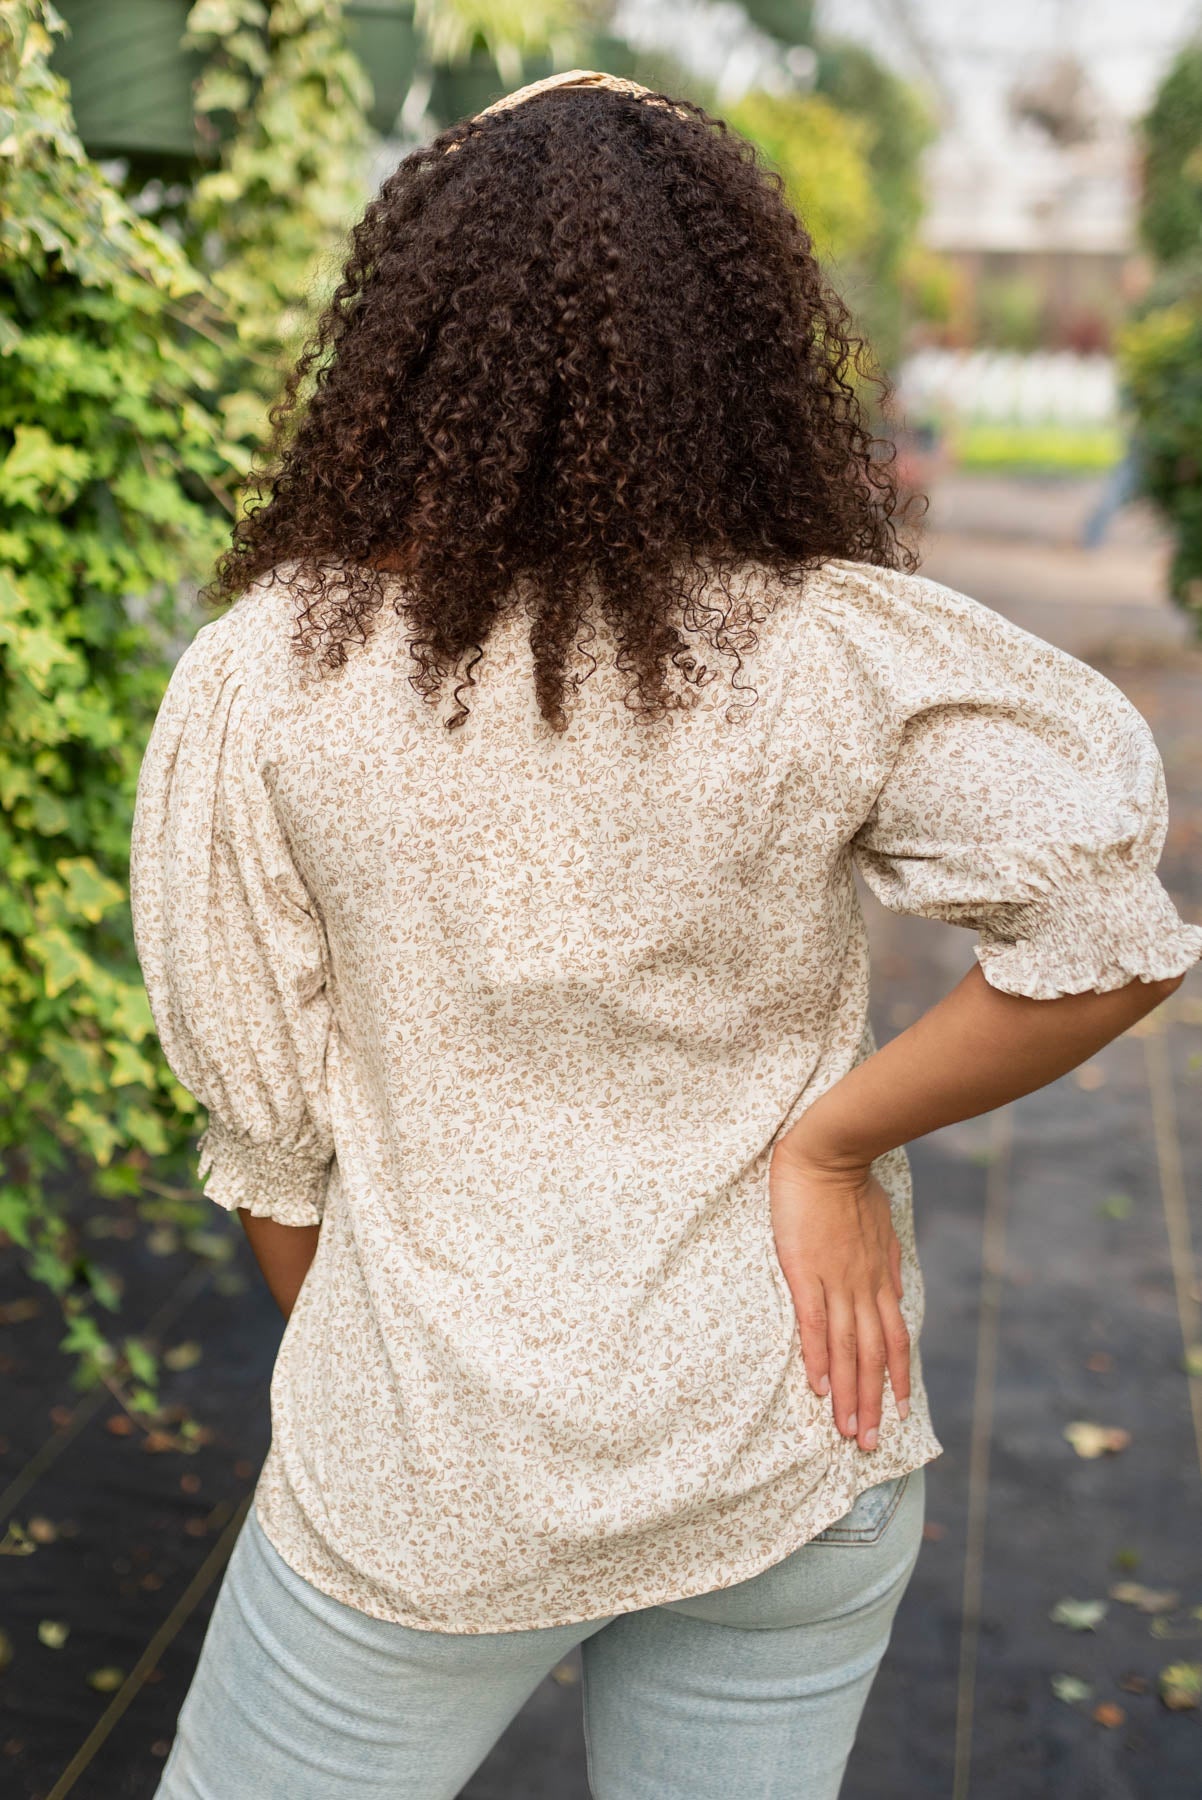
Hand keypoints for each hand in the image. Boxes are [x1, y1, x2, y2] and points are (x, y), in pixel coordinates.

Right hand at [768, 1141, 909, 1451]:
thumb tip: (897, 1289)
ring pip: (846, 1349)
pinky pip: (814, 1323)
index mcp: (881, 1277)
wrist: (832, 1150)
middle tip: (868, 1445)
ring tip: (845, 1431)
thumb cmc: (852, 1181)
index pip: (893, 1339)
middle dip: (871, 1402)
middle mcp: (864, 1287)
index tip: (897, 1413)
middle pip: (871, 1356)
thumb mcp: (884, 1223)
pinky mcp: (805, 1271)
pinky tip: (816, 1386)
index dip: (896, 1377)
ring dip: (848, 1393)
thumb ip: (888, 1259)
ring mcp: (836, 1281)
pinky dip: (817, 1357)